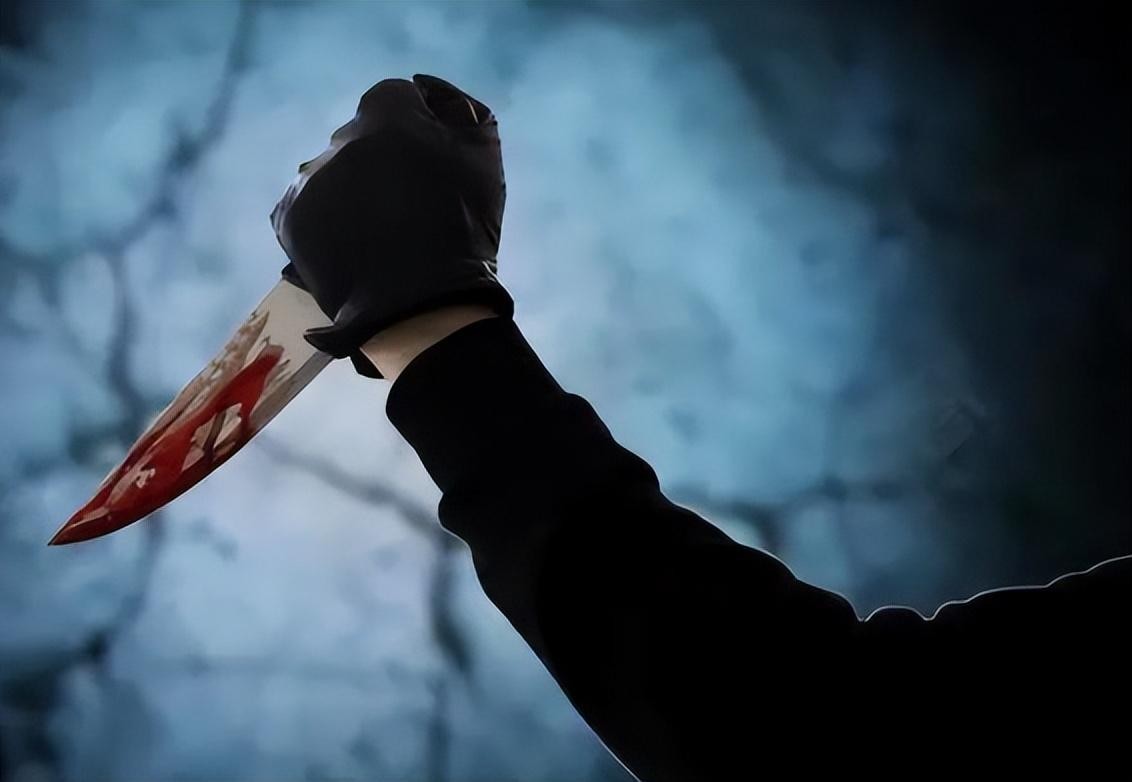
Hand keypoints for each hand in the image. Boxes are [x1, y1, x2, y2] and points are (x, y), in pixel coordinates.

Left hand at [271, 74, 512, 377]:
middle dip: (382, 160)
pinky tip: (352, 247)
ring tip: (379, 234)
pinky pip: (307, 207)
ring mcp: (311, 178)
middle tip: (408, 206)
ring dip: (353, 191)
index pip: (398, 97)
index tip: (431, 165)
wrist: (419, 307)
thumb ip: (463, 113)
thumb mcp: (485, 161)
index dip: (418, 128)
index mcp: (389, 114)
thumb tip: (433, 95)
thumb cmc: (462, 232)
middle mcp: (341, 137)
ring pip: (333, 172)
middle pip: (361, 137)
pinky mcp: (289, 217)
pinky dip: (326, 222)